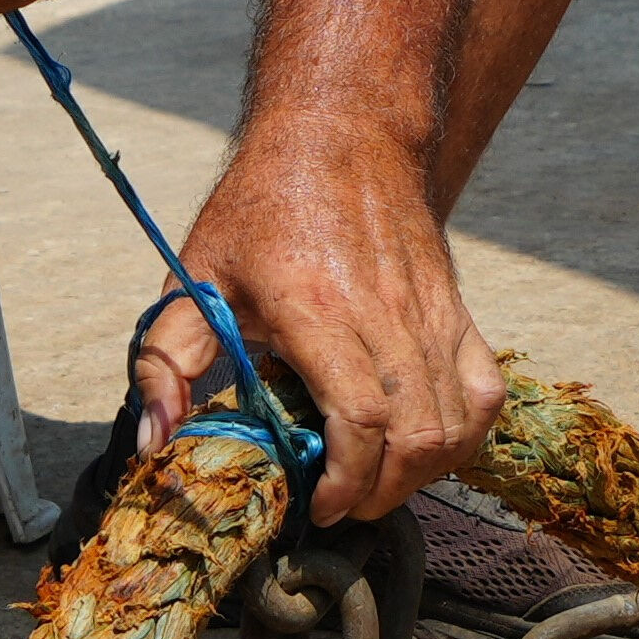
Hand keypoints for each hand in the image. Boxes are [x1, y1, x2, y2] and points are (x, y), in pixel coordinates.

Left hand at [141, 135, 500, 522]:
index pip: (361, 419)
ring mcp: (431, 315)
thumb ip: (163, 363)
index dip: (345, 481)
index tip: (317, 505)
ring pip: (456, 422)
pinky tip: (426, 446)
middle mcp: (386, 315)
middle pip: (416, 435)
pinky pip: (485, 392)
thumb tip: (153, 442)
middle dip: (381, 493)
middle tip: (340, 503)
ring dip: (422, 472)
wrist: (340, 134)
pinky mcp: (457, 311)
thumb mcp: (193, 276)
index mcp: (316, 308)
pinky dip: (464, 435)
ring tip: (377, 480)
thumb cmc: (261, 208)